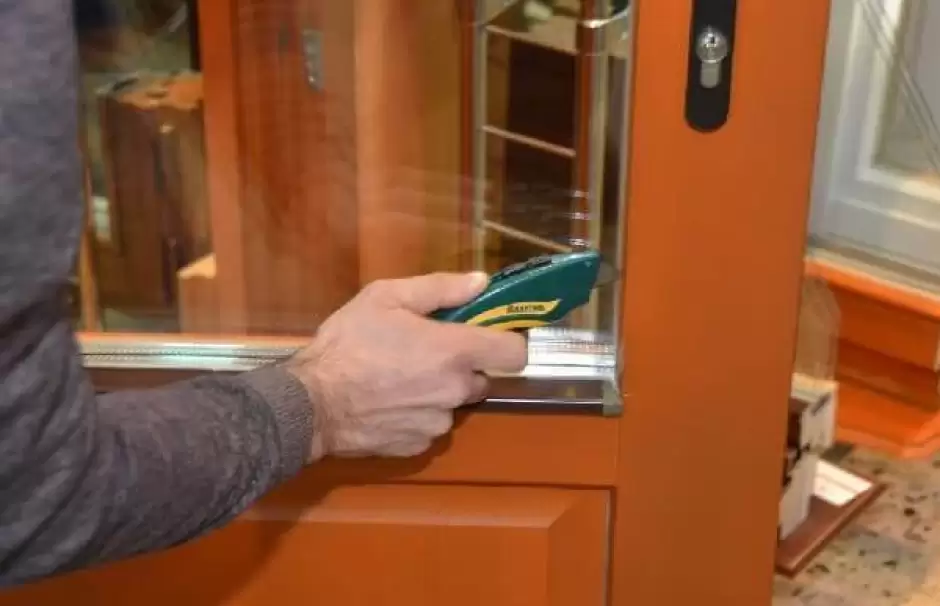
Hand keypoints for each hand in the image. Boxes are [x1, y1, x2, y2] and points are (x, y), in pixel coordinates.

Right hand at [287, 272, 527, 459]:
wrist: (309, 404)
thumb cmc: (347, 344)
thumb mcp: (386, 297)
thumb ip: (441, 288)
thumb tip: (482, 282)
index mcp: (455, 352)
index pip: (516, 353)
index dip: (507, 341)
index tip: (489, 335)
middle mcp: (456, 391)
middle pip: (482, 379)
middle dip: (463, 367)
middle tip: (427, 353)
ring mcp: (438, 423)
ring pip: (453, 404)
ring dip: (438, 392)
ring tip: (399, 379)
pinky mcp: (418, 446)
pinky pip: (430, 426)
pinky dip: (417, 415)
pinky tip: (388, 402)